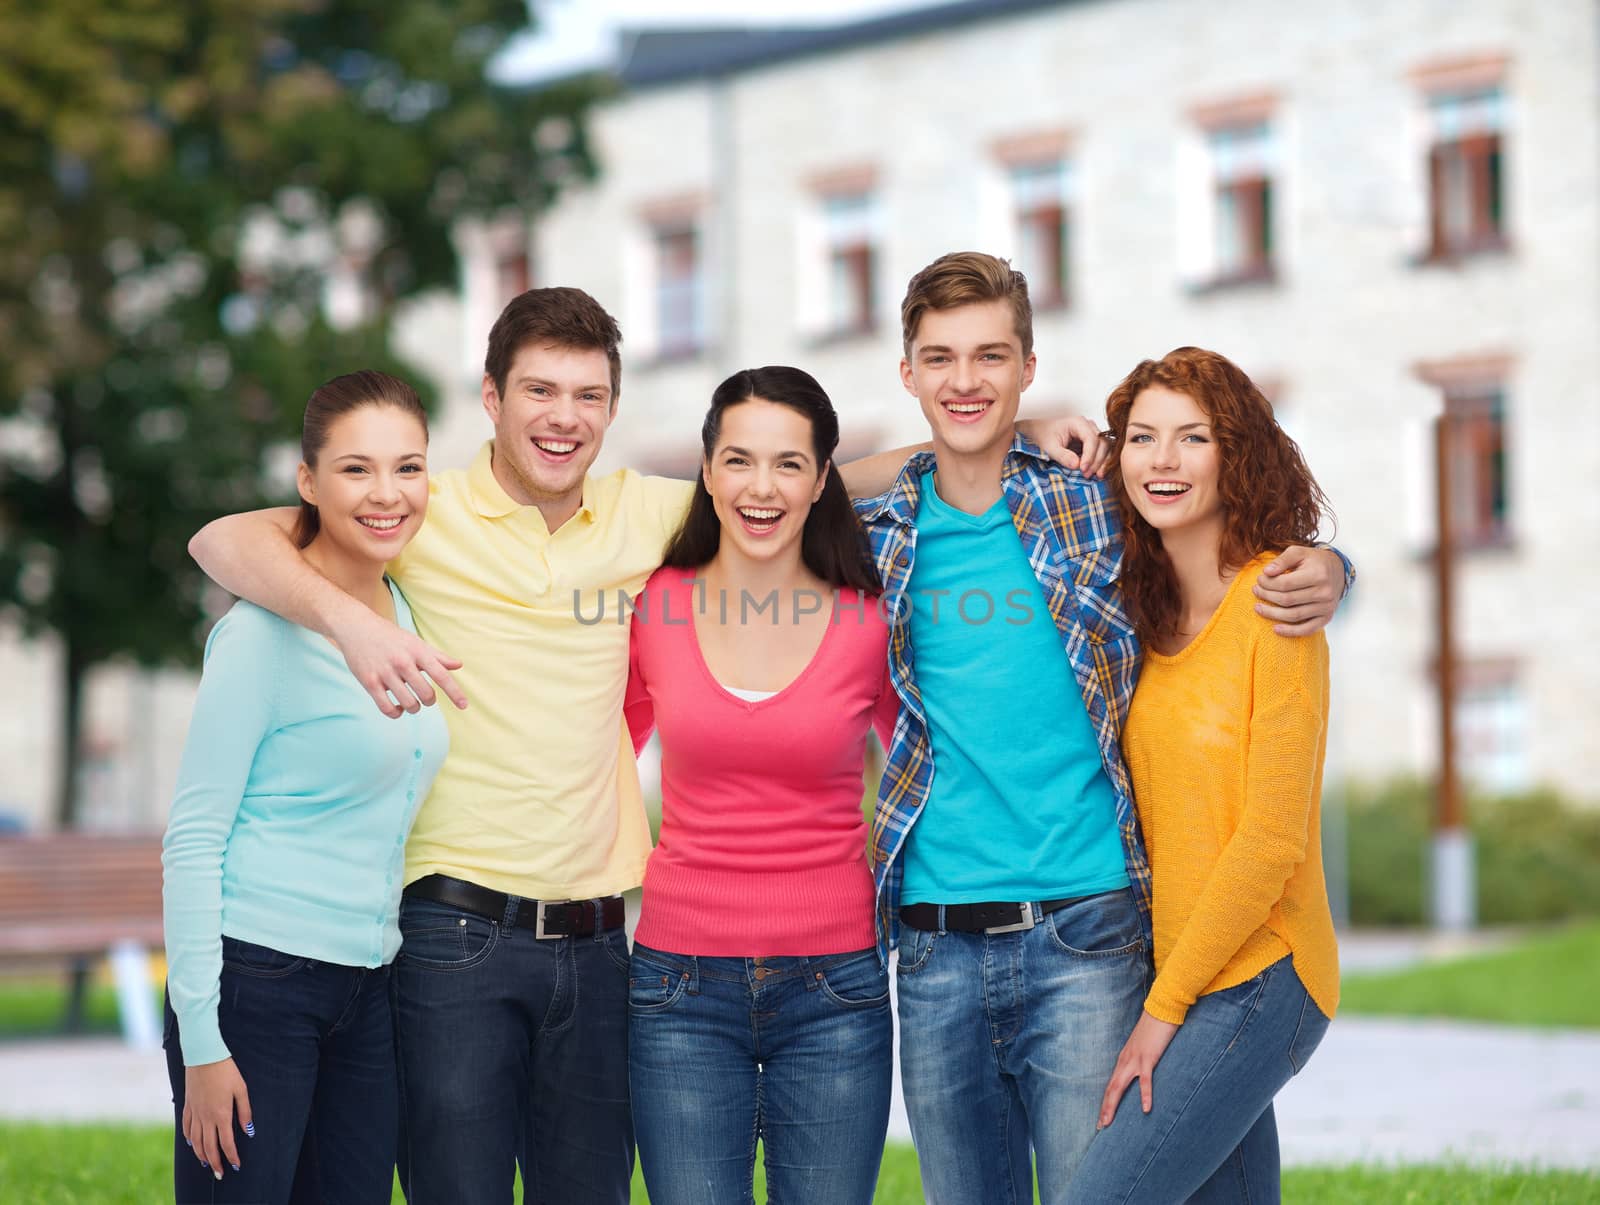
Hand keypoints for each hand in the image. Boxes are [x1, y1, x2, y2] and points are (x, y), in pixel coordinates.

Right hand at [183, 1057, 251, 1179]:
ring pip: (196, 1141)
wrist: (204, 1057)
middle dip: (215, 1163)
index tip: (236, 1165)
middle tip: (220, 1174)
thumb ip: (245, 1112)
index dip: (231, 1156)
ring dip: (201, 1155)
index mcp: (221, 1115)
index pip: (226, 1143)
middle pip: (209, 1147)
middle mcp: (206, 1118)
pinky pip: (187, 1128)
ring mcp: (195, 1113)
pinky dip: (190, 1139)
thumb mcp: (241, 1089)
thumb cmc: (226, 1072)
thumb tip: (248, 1131)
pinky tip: (193, 1144)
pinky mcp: (187, 1106)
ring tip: (207, 1164)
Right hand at [332, 605, 467, 716]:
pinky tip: (397, 707)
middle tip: (425, 698)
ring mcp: (385, 672)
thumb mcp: (416, 642)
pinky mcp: (369, 681)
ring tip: (411, 703)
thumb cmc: (391, 637)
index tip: (464, 706)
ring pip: (408, 704)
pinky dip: (396, 713)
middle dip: (429, 701)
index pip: (441, 675)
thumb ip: (437, 656)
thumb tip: (459, 665)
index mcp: (418, 651)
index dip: (454, 692)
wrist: (357, 627)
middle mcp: (403, 661)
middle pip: (426, 694)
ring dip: (414, 708)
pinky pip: (387, 708)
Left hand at [1017, 415, 1110, 476]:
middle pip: (1102, 443)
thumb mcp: (1049, 447)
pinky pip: (1102, 452)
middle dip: (1097, 460)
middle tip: (1087, 474)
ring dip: (1102, 462)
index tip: (1083, 469)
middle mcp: (1088, 427)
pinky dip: (1102, 463)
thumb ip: (1062, 455)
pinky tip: (1098, 473)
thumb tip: (1077, 464)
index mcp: (1078, 423)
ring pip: (1106, 448)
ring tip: (1096, 476)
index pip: (1091, 439)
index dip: (1090, 455)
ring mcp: (1092, 434)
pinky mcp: (1092, 444)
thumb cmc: (1043, 436)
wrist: (1039, 433)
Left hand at [1097, 1010, 1179, 1127]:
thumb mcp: (1143, 1048)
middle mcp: (1125, 1061)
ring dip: (1113, 1105)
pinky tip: (1146, 1108)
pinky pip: (1145, 1079)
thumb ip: (1140, 1062)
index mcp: (1124, 1060)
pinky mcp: (1148, 1057)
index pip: (1111, 1085)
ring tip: (1108, 1122)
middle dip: (1104, 1109)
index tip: (1102, 1119)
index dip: (1106, 1102)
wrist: (1160, 1010)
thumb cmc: (1154, 1030)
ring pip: (1119, 1086)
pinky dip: (1145, 1094)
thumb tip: (1141, 1074)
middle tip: (1100, 1127)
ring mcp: (1135, 1060)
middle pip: (1111, 1089)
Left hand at [1252, 546, 1344, 635]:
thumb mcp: (1298, 552)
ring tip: (1258, 607)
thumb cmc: (1314, 561)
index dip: (1267, 583)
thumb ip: (1282, 560)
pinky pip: (1307, 629)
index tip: (1259, 579)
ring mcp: (1326, 607)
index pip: (1285, 584)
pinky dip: (1291, 632)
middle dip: (1266, 596)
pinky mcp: (1327, 617)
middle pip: (1287, 600)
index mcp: (1318, 574)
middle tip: (1256, 591)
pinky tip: (1275, 629)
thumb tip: (1266, 572)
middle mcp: (1324, 592)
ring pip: (1294, 615)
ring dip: (1272, 614)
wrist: (1338, 570)